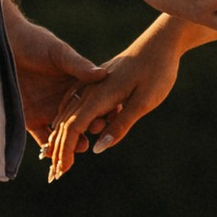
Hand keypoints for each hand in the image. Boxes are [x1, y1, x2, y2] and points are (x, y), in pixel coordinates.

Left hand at [6, 16, 103, 147]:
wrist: (3, 43)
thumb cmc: (33, 41)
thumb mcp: (58, 52)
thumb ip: (78, 65)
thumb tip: (103, 74)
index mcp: (76, 84)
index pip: (95, 101)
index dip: (104, 109)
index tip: (111, 115)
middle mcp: (64, 100)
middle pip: (82, 121)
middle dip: (90, 129)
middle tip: (96, 134)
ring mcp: (47, 110)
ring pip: (64, 133)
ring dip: (73, 144)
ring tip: (79, 148)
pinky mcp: (29, 118)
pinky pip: (42, 138)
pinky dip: (48, 148)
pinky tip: (54, 154)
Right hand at [45, 31, 183, 176]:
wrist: (160, 42)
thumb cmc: (157, 71)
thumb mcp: (144, 102)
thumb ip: (120, 125)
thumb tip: (98, 148)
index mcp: (98, 95)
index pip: (73, 127)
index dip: (65, 151)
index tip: (62, 171)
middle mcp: (89, 89)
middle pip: (65, 123)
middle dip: (58, 149)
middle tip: (55, 174)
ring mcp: (92, 84)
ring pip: (68, 113)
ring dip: (61, 137)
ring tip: (59, 159)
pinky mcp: (97, 81)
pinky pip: (76, 104)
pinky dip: (69, 121)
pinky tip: (71, 131)